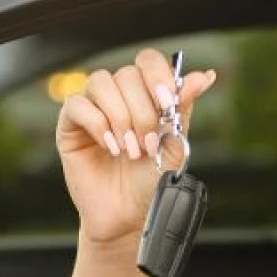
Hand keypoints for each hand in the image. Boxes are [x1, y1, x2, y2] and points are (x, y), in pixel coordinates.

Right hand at [54, 48, 215, 250]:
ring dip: (121, 117)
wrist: (130, 214)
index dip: (158, 76)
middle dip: (143, 111)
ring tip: (130, 150)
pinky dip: (98, 124)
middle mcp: (119, 96)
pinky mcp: (71, 125)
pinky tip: (111, 147)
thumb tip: (205, 76)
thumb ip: (183, 107)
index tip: (168, 104)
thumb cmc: (151, 180)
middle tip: (148, 144)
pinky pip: (78, 104)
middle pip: (126, 74)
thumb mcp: (174, 142)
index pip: (148, 61)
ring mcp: (93, 108)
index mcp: (146, 95)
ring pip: (101, 83)